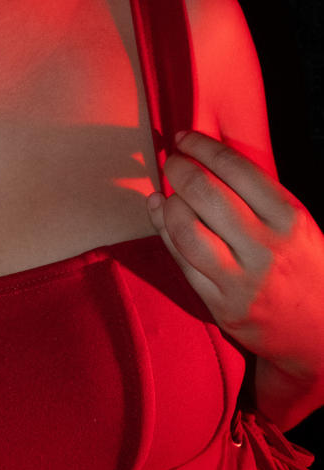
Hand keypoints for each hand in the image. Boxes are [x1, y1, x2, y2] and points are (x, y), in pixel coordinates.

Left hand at [147, 130, 323, 382]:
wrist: (323, 332)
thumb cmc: (305, 266)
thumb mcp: (296, 223)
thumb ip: (257, 194)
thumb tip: (205, 156)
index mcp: (288, 219)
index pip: (234, 168)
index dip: (202, 146)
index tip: (186, 138)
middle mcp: (265, 249)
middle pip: (204, 194)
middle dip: (179, 169)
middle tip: (172, 161)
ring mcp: (242, 282)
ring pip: (185, 229)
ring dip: (168, 203)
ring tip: (168, 193)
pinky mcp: (222, 307)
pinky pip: (182, 262)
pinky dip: (164, 231)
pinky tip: (161, 214)